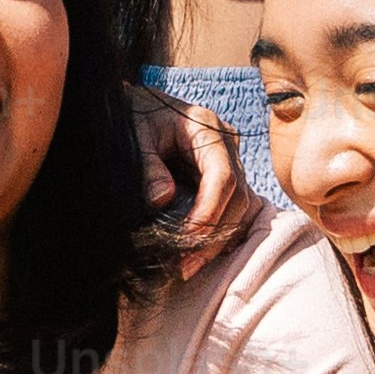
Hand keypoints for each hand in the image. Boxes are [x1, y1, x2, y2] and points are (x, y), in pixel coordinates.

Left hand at [120, 81, 245, 267]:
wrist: (135, 107)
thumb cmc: (132, 116)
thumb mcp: (133, 137)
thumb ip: (147, 166)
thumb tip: (162, 200)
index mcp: (206, 127)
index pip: (223, 176)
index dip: (209, 211)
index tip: (188, 238)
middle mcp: (226, 143)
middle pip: (238, 196)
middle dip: (214, 234)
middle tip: (185, 265)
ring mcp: (229, 160)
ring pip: (241, 206)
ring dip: (219, 239)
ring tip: (188, 265)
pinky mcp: (224, 176)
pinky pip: (234, 208)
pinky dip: (220, 232)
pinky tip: (198, 254)